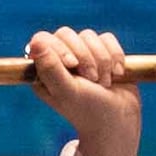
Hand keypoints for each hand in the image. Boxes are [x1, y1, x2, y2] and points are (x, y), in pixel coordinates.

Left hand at [26, 27, 145, 155]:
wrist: (119, 121)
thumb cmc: (88, 111)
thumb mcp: (66, 91)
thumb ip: (50, 67)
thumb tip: (36, 41)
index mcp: (45, 69)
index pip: (44, 39)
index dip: (60, 47)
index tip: (72, 65)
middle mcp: (61, 60)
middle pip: (67, 34)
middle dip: (85, 56)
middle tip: (92, 79)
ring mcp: (83, 55)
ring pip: (89, 36)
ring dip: (102, 60)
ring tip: (105, 82)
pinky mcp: (104, 54)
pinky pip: (108, 38)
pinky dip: (116, 55)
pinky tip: (117, 73)